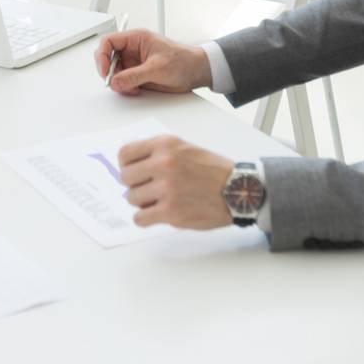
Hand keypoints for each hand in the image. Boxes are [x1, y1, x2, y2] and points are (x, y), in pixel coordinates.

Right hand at [94, 28, 210, 95]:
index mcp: (136, 38)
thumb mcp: (157, 68)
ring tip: (132, 88)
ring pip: (115, 72)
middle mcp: (133, 49)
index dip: (102, 56)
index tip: (104, 71)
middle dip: (111, 72)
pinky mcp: (138, 74)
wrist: (198, 72)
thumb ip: (134, 76)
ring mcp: (135, 62)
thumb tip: (115, 81)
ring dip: (119, 82)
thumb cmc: (184, 61)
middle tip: (116, 83)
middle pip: (108, 58)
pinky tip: (136, 89)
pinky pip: (124, 81)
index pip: (109, 42)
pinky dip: (126, 87)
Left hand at [119, 135, 234, 228]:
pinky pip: (139, 218)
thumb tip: (128, 168)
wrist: (238, 190)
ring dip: (142, 203)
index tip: (135, 173)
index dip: (127, 165)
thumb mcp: (184, 148)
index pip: (124, 154)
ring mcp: (166, 188)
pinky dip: (146, 219)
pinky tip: (159, 214)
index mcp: (165, 144)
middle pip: (125, 177)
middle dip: (135, 185)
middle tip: (149, 189)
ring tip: (160, 201)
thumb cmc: (212, 171)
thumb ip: (157, 154)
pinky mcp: (171, 212)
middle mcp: (163, 163)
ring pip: (131, 199)